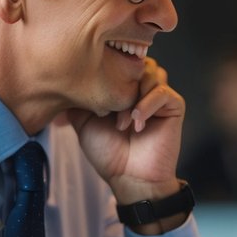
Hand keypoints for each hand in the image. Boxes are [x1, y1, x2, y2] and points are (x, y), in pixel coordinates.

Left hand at [65, 57, 184, 203]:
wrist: (129, 177)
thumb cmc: (108, 153)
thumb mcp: (83, 121)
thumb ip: (78, 98)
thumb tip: (62, 78)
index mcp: (123, 87)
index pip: (119, 59)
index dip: (106, 71)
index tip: (93, 92)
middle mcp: (142, 87)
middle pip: (136, 61)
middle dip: (120, 84)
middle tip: (107, 111)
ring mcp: (159, 95)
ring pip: (151, 72)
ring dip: (133, 97)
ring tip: (123, 124)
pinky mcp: (174, 105)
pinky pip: (163, 92)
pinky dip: (147, 105)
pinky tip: (137, 123)